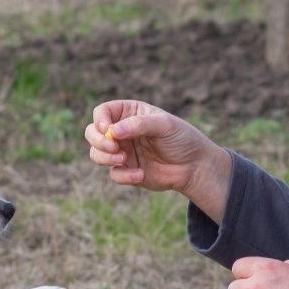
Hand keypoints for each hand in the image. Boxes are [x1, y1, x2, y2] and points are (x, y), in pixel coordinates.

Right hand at [84, 100, 232, 221]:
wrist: (195, 166)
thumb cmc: (182, 139)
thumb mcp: (165, 125)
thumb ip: (140, 124)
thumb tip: (114, 131)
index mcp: (130, 113)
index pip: (103, 112)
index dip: (100, 120)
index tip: (107, 130)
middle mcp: (122, 132)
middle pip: (93, 133)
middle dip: (98, 141)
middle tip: (113, 147)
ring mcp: (123, 152)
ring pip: (97, 154)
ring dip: (104, 158)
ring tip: (122, 160)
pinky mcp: (127, 171)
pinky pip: (114, 175)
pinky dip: (123, 176)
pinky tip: (140, 175)